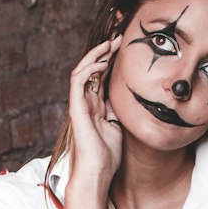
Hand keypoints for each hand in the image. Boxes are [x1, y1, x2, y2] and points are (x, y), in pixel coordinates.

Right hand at [67, 35, 123, 188]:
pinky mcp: (76, 108)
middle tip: (119, 35)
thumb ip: (120, 111)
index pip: (103, 76)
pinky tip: (102, 61)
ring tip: (111, 43)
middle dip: (105, 50)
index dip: (112, 59)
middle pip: (93, 69)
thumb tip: (131, 99)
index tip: (125, 45)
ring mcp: (80, 104)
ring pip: (84, 71)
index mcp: (97, 106)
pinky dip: (89, 68)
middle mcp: (87, 102)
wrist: (97, 173)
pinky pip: (78, 81)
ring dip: (97, 54)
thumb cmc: (107, 156)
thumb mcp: (120, 127)